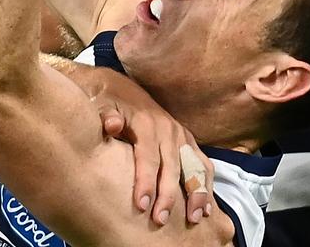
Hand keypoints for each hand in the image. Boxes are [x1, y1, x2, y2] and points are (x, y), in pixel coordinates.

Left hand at [83, 67, 213, 224]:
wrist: (124, 89)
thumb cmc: (109, 104)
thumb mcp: (101, 105)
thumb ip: (106, 116)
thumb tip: (112, 124)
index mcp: (147, 124)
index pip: (148, 158)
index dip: (146, 182)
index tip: (141, 205)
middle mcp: (169, 130)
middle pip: (172, 167)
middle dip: (168, 195)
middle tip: (161, 220)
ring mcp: (182, 136)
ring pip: (195, 167)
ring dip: (197, 193)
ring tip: (194, 219)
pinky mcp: (188, 141)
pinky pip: (203, 165)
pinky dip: (208, 186)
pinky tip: (206, 209)